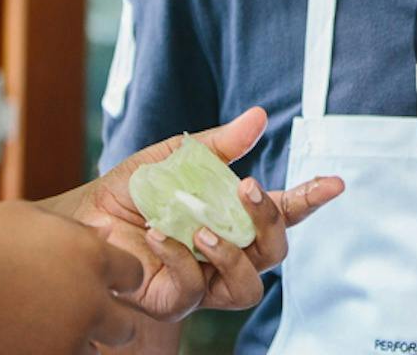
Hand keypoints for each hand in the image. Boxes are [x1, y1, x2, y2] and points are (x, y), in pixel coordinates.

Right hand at [0, 199, 142, 353]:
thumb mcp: (29, 219)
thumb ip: (72, 231)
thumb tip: (103, 235)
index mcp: (91, 257)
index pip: (133, 274)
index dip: (118, 280)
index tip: (105, 284)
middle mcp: (89, 300)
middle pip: (126, 325)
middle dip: (108, 324)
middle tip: (80, 319)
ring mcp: (68, 337)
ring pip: (95, 351)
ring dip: (78, 343)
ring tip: (45, 330)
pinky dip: (52, 354)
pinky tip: (27, 342)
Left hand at [50, 107, 344, 321]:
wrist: (83, 221)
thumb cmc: (130, 192)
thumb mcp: (175, 158)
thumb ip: (218, 144)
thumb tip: (258, 117)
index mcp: (233, 213)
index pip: (282, 210)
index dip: (310, 198)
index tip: (334, 182)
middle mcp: (228, 249)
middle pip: (275, 249)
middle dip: (268, 220)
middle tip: (246, 190)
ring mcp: (206, 279)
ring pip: (250, 283)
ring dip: (231, 253)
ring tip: (200, 229)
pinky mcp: (179, 300)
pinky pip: (197, 288)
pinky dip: (180, 258)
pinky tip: (159, 235)